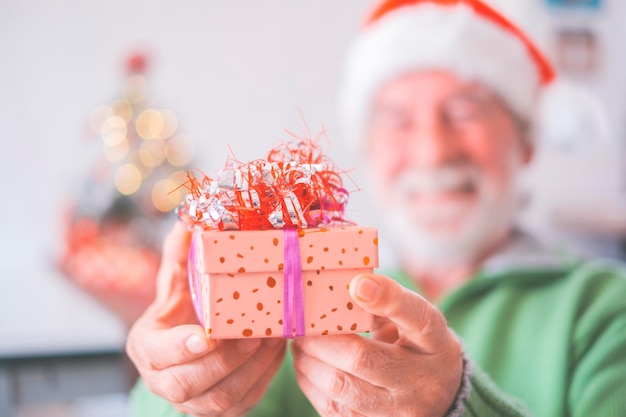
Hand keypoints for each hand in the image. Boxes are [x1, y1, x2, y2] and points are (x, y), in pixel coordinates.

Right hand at [126, 222, 286, 416]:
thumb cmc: (185, 309)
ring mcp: (192, 402)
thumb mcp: (178, 282)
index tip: (205, 335)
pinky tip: (277, 354)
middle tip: (253, 335)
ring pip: (219, 400)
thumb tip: (189, 220)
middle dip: (225, 360)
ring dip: (251, 370)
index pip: (156, 354)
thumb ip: (179, 254)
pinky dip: (263, 379)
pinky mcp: (219, 411)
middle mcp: (163, 380)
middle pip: (187, 384)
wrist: (192, 342)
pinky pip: (243, 404)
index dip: (179, 348)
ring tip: (273, 341)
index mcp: (147, 347)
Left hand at [292, 273, 462, 416]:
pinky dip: (313, 386)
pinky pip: (335, 412)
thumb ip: (390, 300)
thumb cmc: (419, 344)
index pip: (416, 317)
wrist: (438, 391)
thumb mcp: (417, 316)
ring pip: (342, 392)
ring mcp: (398, 413)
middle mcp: (421, 382)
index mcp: (434, 342)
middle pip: (363, 359)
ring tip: (300, 345)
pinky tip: (307, 367)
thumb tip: (356, 285)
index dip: (386, 299)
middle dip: (321, 340)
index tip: (357, 285)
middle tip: (301, 326)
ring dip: (310, 365)